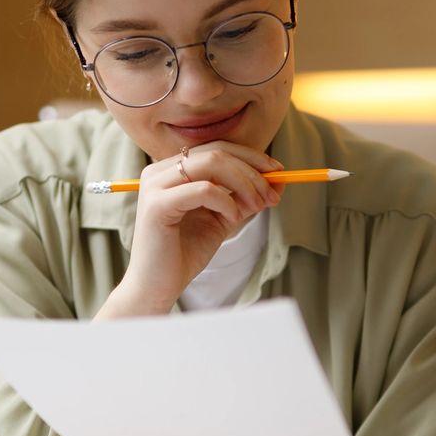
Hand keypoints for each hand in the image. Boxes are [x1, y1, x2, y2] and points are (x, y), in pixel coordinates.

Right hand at [96, 142, 282, 317]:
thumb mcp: (223, 218)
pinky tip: (231, 218)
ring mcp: (155, 185)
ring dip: (244, 183)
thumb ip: (245, 197)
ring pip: (212, 163)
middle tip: (272, 193)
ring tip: (257, 206)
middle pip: (217, 152)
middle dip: (253, 170)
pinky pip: (204, 189)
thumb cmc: (185, 253)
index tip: (279, 172)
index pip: (217, 148)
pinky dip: (226, 201)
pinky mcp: (156, 204)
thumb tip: (280, 180)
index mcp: (172, 170)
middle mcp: (160, 171)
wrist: (157, 286)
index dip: (251, 157)